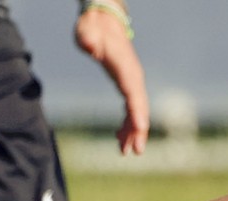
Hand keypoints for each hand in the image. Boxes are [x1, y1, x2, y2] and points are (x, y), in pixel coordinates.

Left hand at [74, 6, 147, 153]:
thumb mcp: (87, 31)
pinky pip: (130, 109)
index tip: (140, 130)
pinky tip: (118, 137)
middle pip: (140, 109)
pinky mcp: (127, 85)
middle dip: (139, 131)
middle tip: (135, 152)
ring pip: (136, 112)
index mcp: (126, 70)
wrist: (103, 22)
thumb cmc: (93, 28)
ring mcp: (132, 83)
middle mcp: (134, 78)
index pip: (135, 95)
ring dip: (132, 132)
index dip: (138, 113)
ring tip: (124, 151)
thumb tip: (90, 46)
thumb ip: (88, 38)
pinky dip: (126, 123)